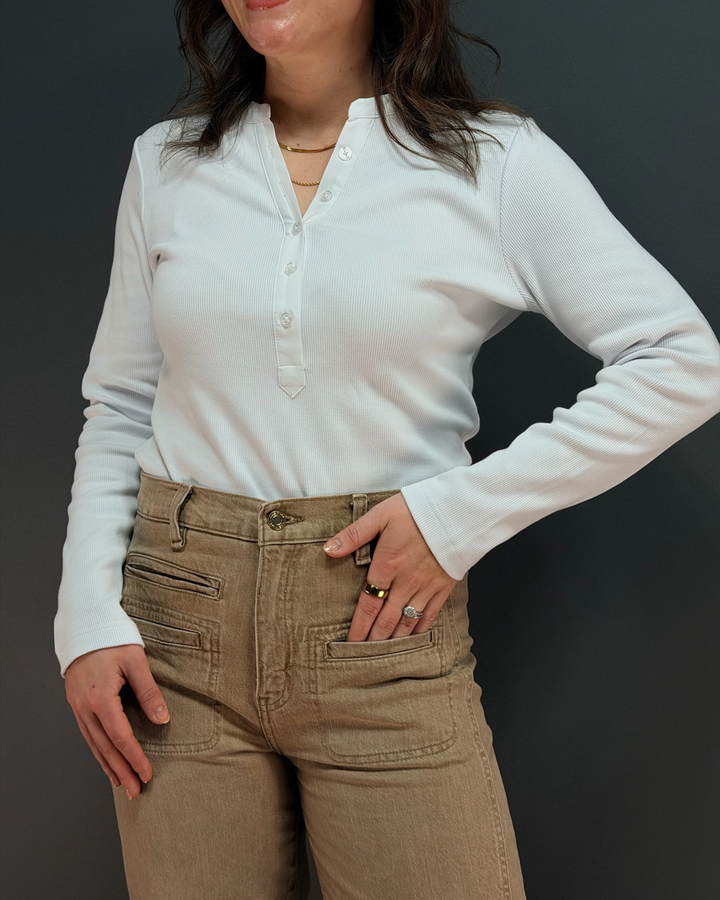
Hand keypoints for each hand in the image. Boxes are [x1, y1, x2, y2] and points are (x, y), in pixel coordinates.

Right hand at [64, 644, 169, 798]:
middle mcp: (85, 707)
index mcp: (101, 698)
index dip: (134, 758)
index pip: (120, 737)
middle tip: (135, 792)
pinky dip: (98, 751)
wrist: (84, 625)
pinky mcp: (76, 703)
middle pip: (105, 748)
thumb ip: (149, 692)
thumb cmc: (112, 639)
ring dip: (108, 766)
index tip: (147, 774)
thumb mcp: (136, 662)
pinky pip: (88, 734)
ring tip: (121, 784)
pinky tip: (106, 761)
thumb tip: (163, 720)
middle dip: (121, 772)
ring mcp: (77, 707)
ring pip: (94, 744)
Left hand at [322, 492, 457, 641]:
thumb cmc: (416, 509)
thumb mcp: (380, 515)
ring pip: (407, 621)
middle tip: (363, 658)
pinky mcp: (444, 586)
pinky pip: (429, 614)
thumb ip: (354, 534)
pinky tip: (412, 638)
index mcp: (387, 565)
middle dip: (374, 640)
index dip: (359, 627)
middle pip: (386, 619)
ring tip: (383, 655)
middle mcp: (406, 581)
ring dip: (394, 640)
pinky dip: (419, 629)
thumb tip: (329, 549)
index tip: (350, 643)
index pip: (368, 604)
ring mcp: (426, 586)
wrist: (457, 510)